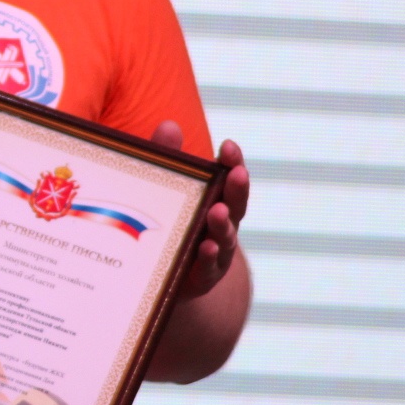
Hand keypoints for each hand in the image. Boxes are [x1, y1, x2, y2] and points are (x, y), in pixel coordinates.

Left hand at [151, 122, 246, 299]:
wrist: (168, 279)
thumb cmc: (172, 224)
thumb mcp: (168, 191)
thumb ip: (169, 162)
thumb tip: (169, 125)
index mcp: (216, 201)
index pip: (229, 179)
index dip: (233, 163)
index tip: (229, 145)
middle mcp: (222, 225)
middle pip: (235, 206)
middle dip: (236, 189)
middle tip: (236, 172)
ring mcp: (216, 252)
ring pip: (224, 237)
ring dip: (222, 224)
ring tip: (218, 211)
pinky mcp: (202, 277)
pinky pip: (207, 267)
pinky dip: (208, 257)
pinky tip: (205, 247)